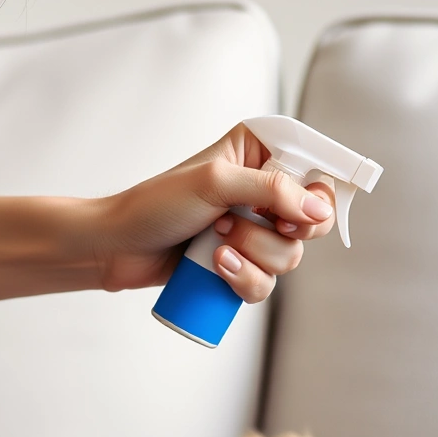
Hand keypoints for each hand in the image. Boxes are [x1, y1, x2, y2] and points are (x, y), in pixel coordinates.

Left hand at [93, 122, 339, 302]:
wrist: (118, 246)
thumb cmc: (155, 204)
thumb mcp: (215, 183)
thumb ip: (272, 189)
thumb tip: (318, 210)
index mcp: (258, 153)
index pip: (315, 166)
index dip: (319, 192)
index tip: (301, 211)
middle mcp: (262, 190)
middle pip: (313, 220)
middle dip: (282, 231)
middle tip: (251, 222)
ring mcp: (253, 230)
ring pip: (290, 256)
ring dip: (253, 254)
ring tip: (216, 242)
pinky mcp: (242, 264)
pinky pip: (267, 283)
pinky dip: (244, 279)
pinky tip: (216, 267)